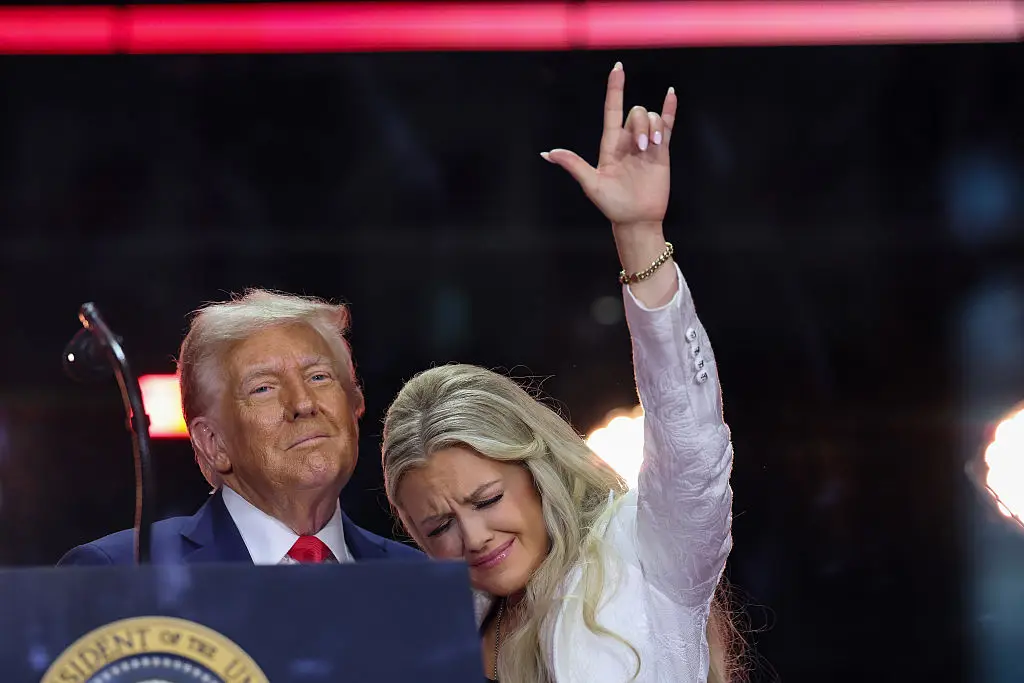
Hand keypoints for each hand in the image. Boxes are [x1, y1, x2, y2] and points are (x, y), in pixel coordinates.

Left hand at [543, 62, 678, 307]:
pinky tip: (671, 94)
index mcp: (610, 145)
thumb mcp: (591, 184)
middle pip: (636, 113)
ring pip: (652, 118)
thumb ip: (573, 165)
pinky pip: (668, 125)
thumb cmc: (611, 205)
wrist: (636, 219)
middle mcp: (628, 141)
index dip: (614, 88)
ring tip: (655, 146)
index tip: (617, 68)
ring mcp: (646, 145)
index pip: (612, 109)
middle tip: (643, 146)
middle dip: (641, 123)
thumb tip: (548, 153)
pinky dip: (670, 110)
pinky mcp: (662, 152)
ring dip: (655, 126)